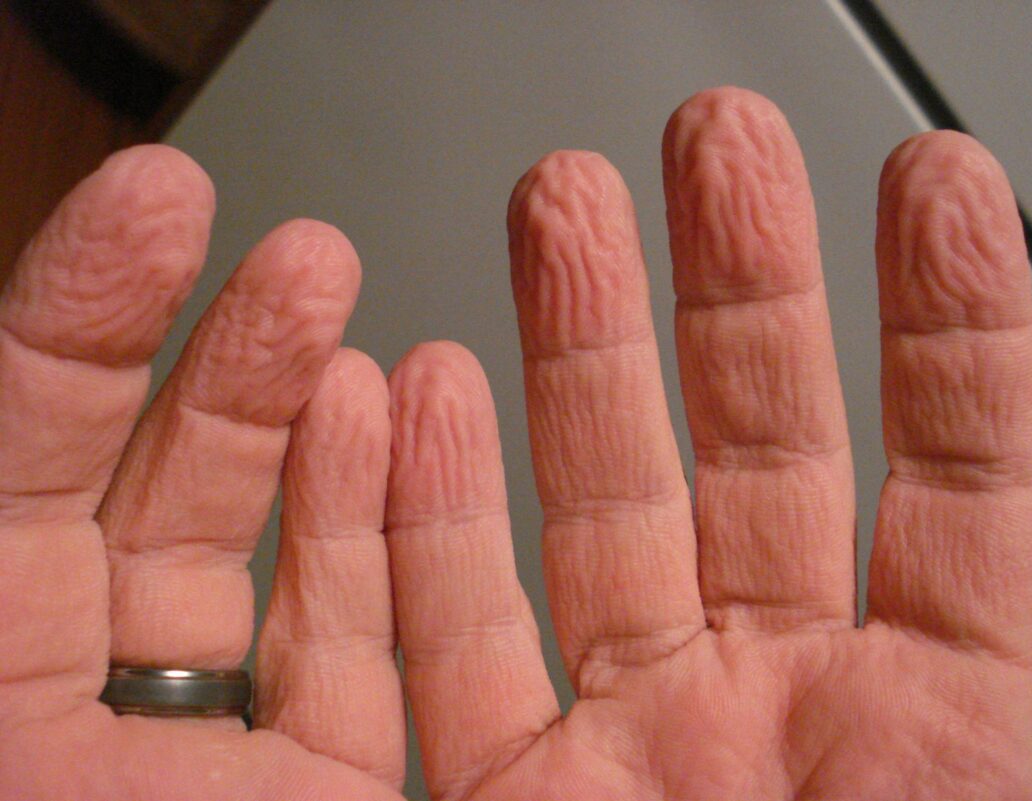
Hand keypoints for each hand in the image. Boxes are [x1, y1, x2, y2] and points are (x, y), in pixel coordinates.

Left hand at [0, 147, 405, 797]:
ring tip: (341, 305)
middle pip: (154, 491)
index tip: (154, 206)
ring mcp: (211, 754)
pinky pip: (351, 650)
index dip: (80, 323)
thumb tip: (3, 370)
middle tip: (289, 248)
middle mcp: (89, 714)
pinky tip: (390, 419)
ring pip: (263, 555)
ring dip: (308, 417)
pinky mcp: (321, 788)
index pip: (20, 463)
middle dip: (224, 351)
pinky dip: (378, 531)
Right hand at [384, 88, 1031, 798]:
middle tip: (715, 146)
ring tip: (562, 209)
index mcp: (915, 727)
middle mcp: (762, 712)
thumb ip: (1001, 725)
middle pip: (753, 450)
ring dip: (574, 347)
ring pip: (597, 508)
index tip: (929, 186)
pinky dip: (422, 522)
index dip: (940, 327)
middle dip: (735, 280)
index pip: (948, 482)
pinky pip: (451, 641)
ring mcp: (631, 748)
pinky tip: (415, 403)